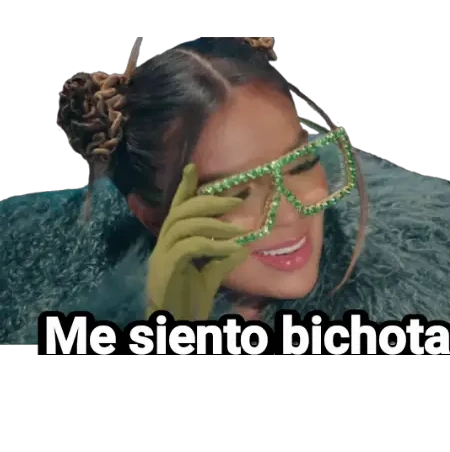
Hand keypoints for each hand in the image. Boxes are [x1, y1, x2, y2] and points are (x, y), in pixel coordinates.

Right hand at [146, 164, 248, 320]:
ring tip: (237, 228)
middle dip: (209, 201)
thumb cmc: (188, 299)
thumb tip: (244, 245)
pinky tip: (232, 247)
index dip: (184, 187)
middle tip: (236, 200)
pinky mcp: (165, 268)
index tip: (193, 168)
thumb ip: (223, 259)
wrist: (175, 323)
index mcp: (172, 241)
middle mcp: (164, 243)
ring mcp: (162, 255)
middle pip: (182, 211)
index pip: (177, 208)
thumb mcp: (210, 275)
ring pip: (183, 225)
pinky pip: (190, 247)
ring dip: (213, 223)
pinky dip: (213, 244)